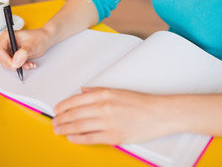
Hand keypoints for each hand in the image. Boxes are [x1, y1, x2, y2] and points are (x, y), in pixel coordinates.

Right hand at [0, 27, 51, 70]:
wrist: (45, 39)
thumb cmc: (39, 37)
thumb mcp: (32, 44)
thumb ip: (23, 53)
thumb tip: (16, 61)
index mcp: (7, 36)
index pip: (0, 50)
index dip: (6, 60)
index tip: (14, 65)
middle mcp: (6, 43)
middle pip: (2, 59)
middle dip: (13, 64)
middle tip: (24, 65)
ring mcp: (9, 50)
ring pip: (8, 64)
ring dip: (18, 66)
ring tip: (29, 63)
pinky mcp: (13, 56)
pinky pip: (13, 65)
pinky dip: (21, 67)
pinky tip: (29, 64)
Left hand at [53, 87, 173, 144]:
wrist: (159, 113)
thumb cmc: (142, 102)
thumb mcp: (119, 90)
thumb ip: (99, 90)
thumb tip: (84, 91)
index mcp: (105, 93)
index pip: (77, 99)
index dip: (64, 105)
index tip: (57, 109)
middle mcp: (104, 106)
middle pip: (75, 113)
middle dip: (61, 118)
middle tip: (54, 122)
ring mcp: (108, 122)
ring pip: (79, 126)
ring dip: (66, 129)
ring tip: (58, 130)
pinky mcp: (114, 135)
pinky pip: (90, 138)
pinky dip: (78, 138)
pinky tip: (72, 138)